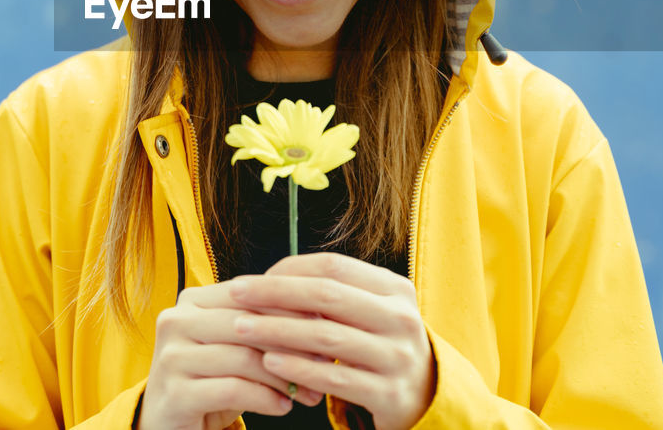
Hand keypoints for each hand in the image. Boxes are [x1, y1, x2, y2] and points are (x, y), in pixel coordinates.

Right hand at [136, 280, 326, 429]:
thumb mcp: (234, 346)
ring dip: (284, 377)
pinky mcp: (173, 393)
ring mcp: (170, 357)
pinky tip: (283, 406)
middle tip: (324, 363)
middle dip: (292, 344)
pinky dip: (266, 399)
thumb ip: (262, 324)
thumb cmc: (210, 379)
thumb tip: (319, 312)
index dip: (291, 309)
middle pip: (248, 324)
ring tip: (309, 393)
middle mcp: (176, 321)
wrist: (168, 423)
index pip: (250, 295)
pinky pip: (233, 389)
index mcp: (192, 301)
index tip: (326, 326)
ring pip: (243, 357)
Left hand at [227, 252, 436, 429]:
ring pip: (327, 336)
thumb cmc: (379, 344)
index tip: (254, 279)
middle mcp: (401, 318)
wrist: (425, 395)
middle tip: (236, 294)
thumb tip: (268, 280)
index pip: (334, 267)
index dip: (290, 269)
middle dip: (275, 293)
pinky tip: (270, 362)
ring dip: (278, 330)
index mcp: (395, 289)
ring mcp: (398, 357)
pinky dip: (299, 368)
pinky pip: (335, 377)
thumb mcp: (369, 311)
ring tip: (242, 328)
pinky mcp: (389, 393)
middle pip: (328, 295)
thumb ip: (333, 295)